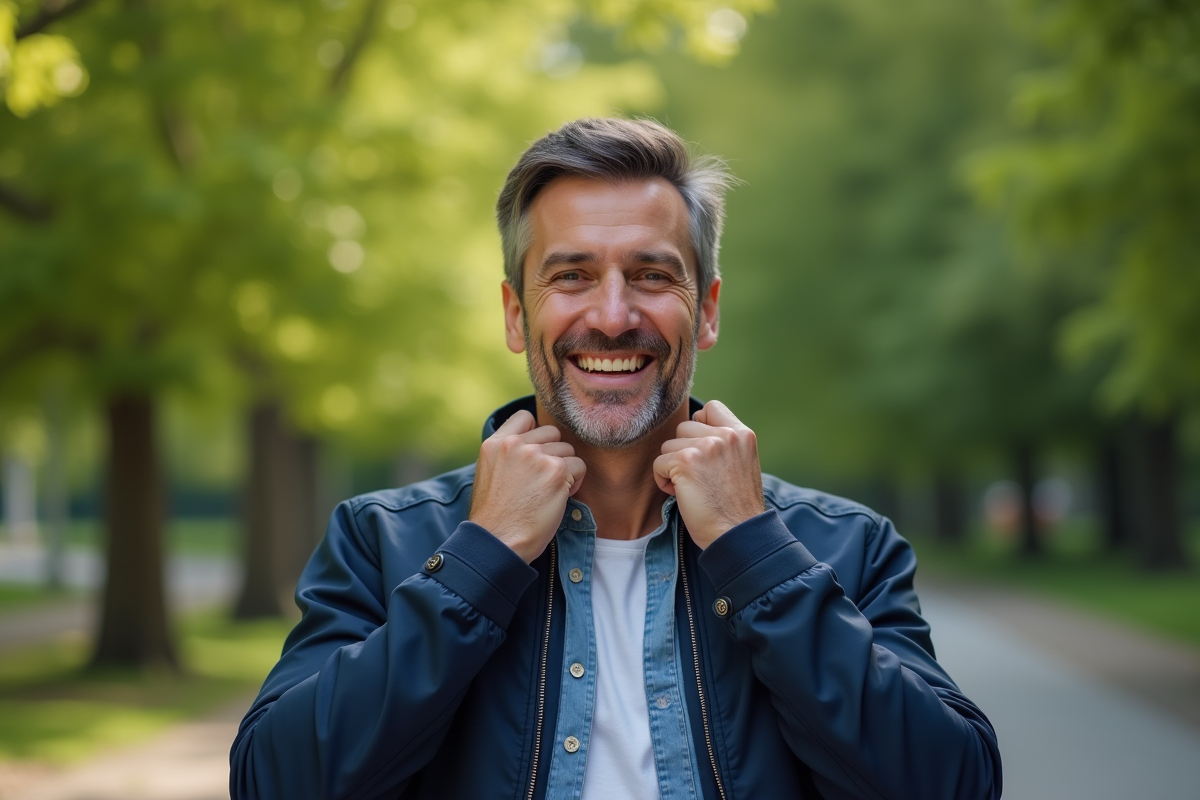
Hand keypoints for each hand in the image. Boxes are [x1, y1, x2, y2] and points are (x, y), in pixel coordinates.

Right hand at [469, 410, 585, 562]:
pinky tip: (560, 497)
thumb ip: (508, 454)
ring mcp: (536, 456)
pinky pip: (579, 466)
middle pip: (552, 433)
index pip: (525, 418)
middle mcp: (515, 445)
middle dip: (553, 454)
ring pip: (568, 450)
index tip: (535, 455)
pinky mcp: (556, 471)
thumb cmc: (496, 516)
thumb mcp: (490, 474)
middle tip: (543, 480)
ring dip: (565, 469)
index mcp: (494, 444)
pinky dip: (575, 482)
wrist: (498, 542)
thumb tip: (534, 444)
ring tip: (549, 492)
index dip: (536, 435)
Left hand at [653, 400, 764, 549]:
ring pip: (669, 445)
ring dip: (673, 467)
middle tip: (698, 477)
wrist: (738, 535)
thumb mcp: (742, 464)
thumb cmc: (736, 507)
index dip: (699, 427)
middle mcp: (726, 436)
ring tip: (691, 487)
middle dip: (684, 451)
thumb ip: (724, 444)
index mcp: (743, 434)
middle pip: (684, 427)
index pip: (711, 408)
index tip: (702, 450)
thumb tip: (693, 429)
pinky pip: (659, 463)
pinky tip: (681, 494)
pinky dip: (664, 480)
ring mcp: (706, 447)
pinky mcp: (685, 461)